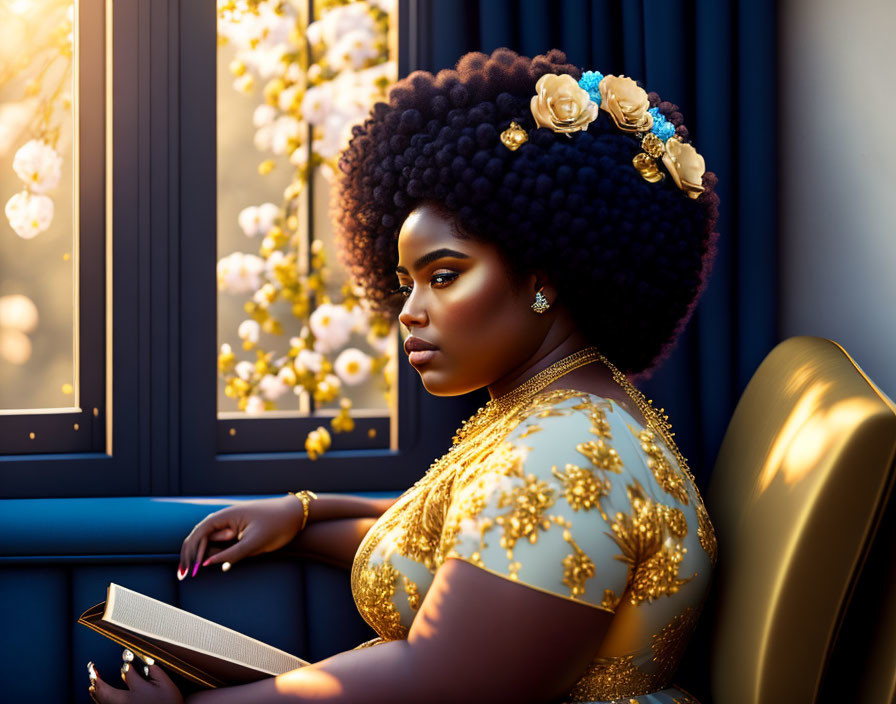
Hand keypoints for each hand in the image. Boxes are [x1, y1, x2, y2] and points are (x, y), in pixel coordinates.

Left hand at [88, 661, 183, 703]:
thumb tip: (146, 663)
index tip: (126, 656)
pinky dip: (99, 699)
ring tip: (92, 681)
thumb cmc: (169, 702)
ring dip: (96, 690)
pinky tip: (98, 696)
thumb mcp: (166, 684)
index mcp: (136, 690)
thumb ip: (156, 671)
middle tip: (92, 670)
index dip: (127, 664)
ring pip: (102, 700)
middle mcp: (125, 701)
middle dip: (97, 679)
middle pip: (105, 690)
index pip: (127, 672)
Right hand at [178, 495, 304, 578]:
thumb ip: (231, 554)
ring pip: (207, 540)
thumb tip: (207, 565)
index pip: (200, 533)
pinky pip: (219, 542)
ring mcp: (231, 524)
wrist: (296, 515)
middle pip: (199, 536)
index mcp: (227, 516)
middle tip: (183, 576)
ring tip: (189, 572)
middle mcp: (225, 518)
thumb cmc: (277, 525)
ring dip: (197, 554)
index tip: (193, 571)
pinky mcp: (237, 531)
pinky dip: (209, 553)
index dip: (192, 552)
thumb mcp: (255, 543)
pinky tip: (204, 565)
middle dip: (189, 555)